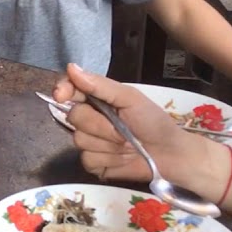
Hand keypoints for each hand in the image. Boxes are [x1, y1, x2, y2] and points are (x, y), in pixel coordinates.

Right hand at [52, 64, 199, 183]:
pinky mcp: (93, 164)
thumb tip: (71, 68)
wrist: (170, 154)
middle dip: (100, 125)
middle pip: (73, 117)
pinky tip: (123, 158)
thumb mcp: (130, 98)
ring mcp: (89, 142)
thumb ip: (100, 85)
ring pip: (80, 141)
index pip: (68, 90)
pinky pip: (88, 160)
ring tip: (128, 144)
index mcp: (96, 99)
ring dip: (108, 144)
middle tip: (122, 129)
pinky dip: (109, 160)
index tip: (61, 96)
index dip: (62, 91)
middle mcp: (89, 119)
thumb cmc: (154, 122)